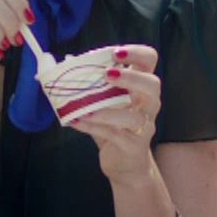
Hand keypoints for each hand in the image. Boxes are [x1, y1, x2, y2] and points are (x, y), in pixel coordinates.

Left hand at [69, 44, 160, 185]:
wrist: (125, 163)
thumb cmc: (114, 125)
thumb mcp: (105, 102)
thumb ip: (90, 83)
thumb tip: (63, 63)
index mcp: (142, 86)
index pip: (150, 60)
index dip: (137, 53)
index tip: (116, 53)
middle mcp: (149, 104)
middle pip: (153, 85)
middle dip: (131, 77)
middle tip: (108, 74)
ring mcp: (144, 126)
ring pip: (134, 116)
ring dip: (109, 110)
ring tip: (87, 108)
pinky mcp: (134, 145)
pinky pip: (114, 135)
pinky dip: (93, 127)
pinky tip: (76, 121)